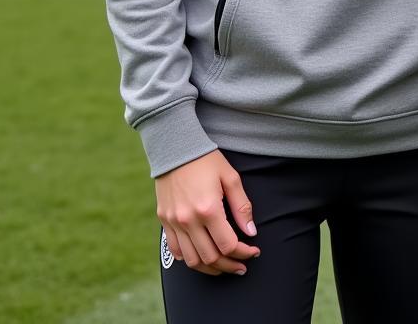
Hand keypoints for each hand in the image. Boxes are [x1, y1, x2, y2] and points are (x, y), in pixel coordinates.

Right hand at [155, 149, 259, 275]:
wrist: (175, 147)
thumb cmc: (207, 160)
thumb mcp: (230, 177)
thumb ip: (242, 206)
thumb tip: (251, 232)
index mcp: (208, 209)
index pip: (228, 245)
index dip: (243, 253)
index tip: (253, 252)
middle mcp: (188, 220)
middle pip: (211, 258)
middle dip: (230, 265)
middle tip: (242, 266)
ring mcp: (173, 223)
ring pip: (192, 260)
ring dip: (210, 268)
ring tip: (224, 267)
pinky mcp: (164, 221)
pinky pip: (176, 251)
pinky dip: (190, 259)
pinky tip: (202, 256)